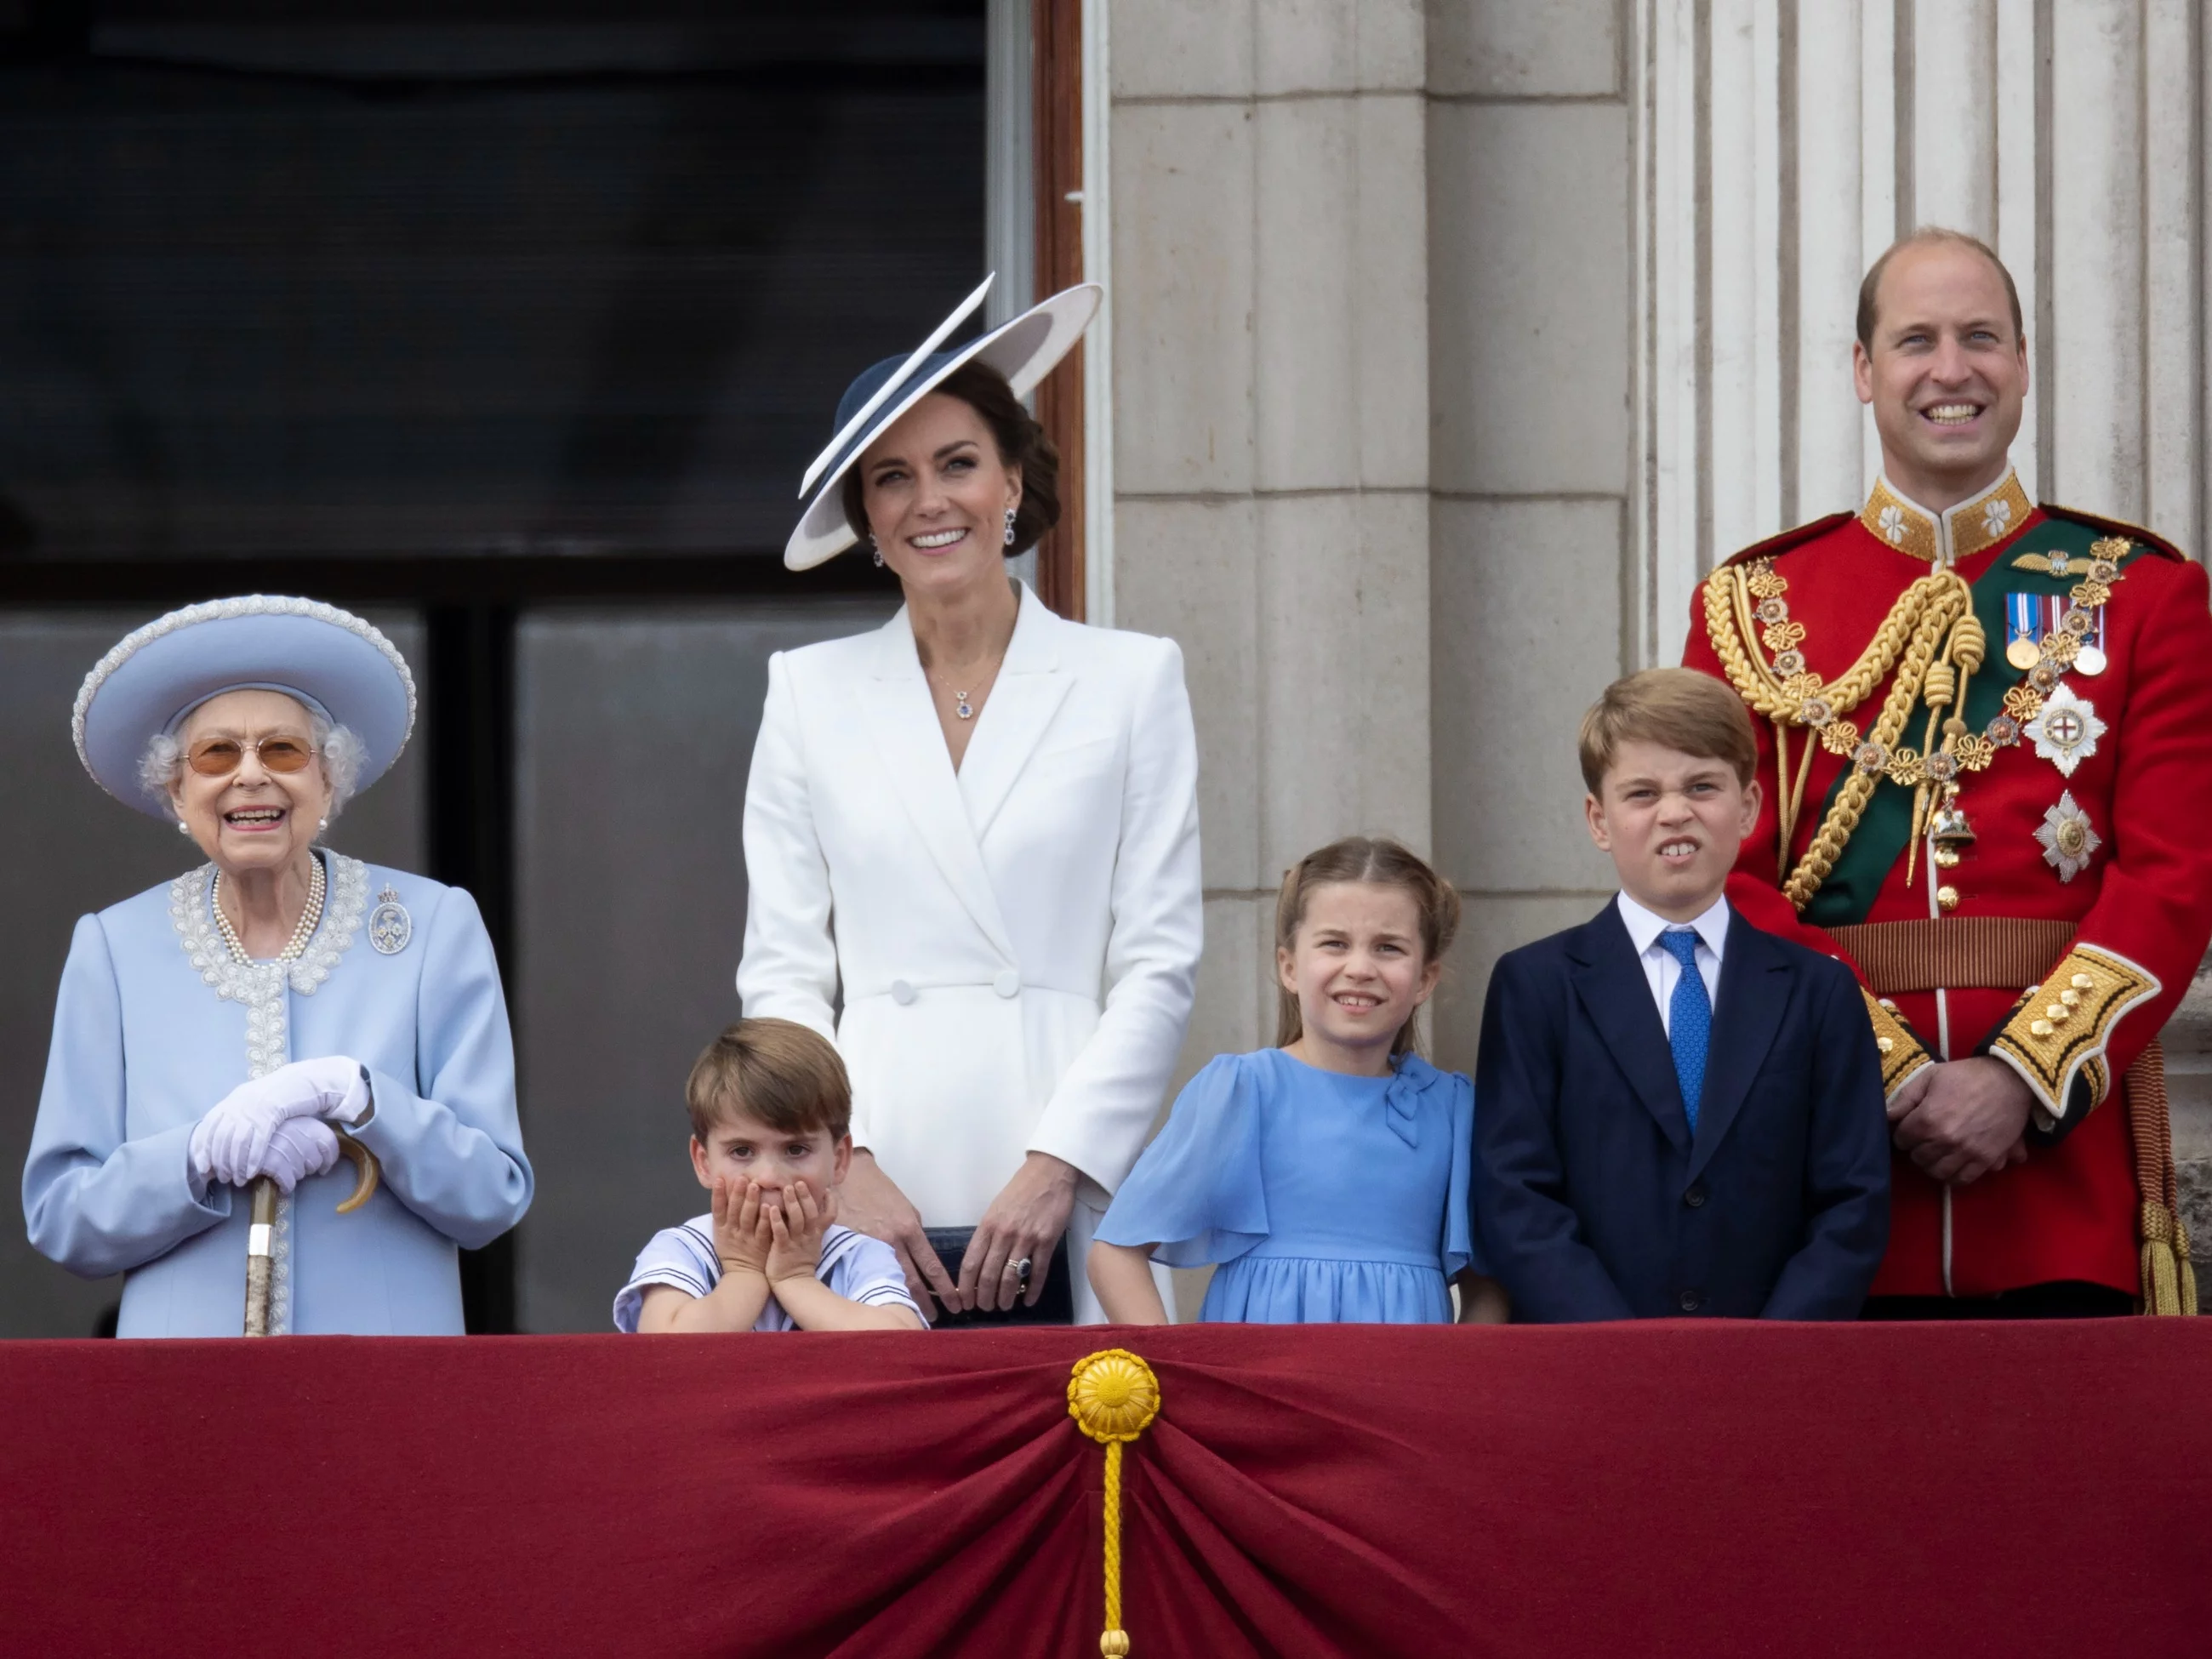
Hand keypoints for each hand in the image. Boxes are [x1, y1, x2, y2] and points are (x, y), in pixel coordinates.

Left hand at [190, 1057, 368, 1188]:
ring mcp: (255, 1108)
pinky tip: (252, 1172)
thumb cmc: (277, 1096)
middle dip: (220, 1162)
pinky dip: (253, 1159)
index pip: (208, 1127)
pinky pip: (258, 1141)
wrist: (302, 1080)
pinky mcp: (272, 1114)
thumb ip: (235, 1116)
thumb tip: (219, 1142)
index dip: (203, 1149)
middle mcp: (239, 1104)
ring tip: (238, 1180)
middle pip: (222, 1138)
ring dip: (236, 1165)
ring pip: (238, 1142)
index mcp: (231, 1100)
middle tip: (223, 1178)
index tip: (203, 1168)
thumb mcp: (251, 1102)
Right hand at [711, 1176, 770, 1278]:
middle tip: (742, 1178)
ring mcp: (747, 1238)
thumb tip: (725, 1191)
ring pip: (748, 1218)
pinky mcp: (760, 1244)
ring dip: (751, 1201)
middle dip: (737, 1193)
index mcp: (721, 1229)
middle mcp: (733, 1232)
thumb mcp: (722, 1235)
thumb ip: (724, 1215)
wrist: (743, 1276)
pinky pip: (763, 1230)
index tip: (720, 1179)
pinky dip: (765, 1218)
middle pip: (734, 1210)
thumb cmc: (733, 1251)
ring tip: (754, 1186)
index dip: (718, 1195)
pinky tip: (769, 1206)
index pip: (718, 1209)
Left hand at [765, 1179, 833, 1285]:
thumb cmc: (800, 1264)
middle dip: (806, 1196)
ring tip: (786, 1189)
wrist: (793, 1285)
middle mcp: (809, 1236)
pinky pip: (781, 1232)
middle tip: (799, 1182)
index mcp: (816, 1235)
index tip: (827, 1189)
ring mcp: (796, 1242)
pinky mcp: (783, 1249)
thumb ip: (814, 1229)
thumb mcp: (813, 1245)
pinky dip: (776, 1219)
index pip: (829, 1216)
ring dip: (792, 1202)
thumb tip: (816, 1214)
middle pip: (811, 1212)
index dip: (830, 1202)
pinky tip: (770, 1208)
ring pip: (797, 1219)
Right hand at [838, 1152, 960, 1315]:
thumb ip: (913, 1234)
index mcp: (908, 1230)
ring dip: (901, 1301)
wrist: (848, 1176)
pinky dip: (873, 1290)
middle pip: (910, 1282)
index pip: (931, 1267)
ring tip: (910, 1317)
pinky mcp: (848, 1250)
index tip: (955, 1303)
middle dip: (924, 1304)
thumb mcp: (905, 1208)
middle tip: (933, 1321)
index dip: (944, 1288)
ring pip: (888, 1282)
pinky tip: (878, 1303)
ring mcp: (867, 1248)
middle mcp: (890, 1242)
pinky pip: (863, 1276)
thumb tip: (920, 1256)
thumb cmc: (880, 1190)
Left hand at [960, 1152, 1077, 1313]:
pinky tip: (1029, 1301)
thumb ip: (988, 1233)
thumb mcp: (996, 1208)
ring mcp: (1027, 1238)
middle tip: (985, 1308)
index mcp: (988, 1225)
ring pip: (1011, 1277)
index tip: (964, 1300)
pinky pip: (1038, 1272)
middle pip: (989, 1275)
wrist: (1049, 1172)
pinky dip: (1033, 1290)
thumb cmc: (1020, 1189)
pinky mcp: (1047, 1241)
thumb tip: (982, 1260)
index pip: (971, 1262)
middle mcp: (1004, 1234)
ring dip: (1006, 1296)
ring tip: (1004, 1306)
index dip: (966, 1286)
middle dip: (984, 1297)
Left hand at [1888, 1057, 2035, 1185]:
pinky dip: (1954, 1176)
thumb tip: (1887, 1117)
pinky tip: (1953, 1165)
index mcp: (1928, 1119)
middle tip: (1924, 1140)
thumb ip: (1905, 1098)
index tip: (1910, 1129)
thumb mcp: (1930, 1077)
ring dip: (1933, 1164)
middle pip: (1918, 1158)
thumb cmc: (1966, 1076)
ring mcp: (1966, 1152)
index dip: (1903, 1134)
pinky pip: (1963, 1180)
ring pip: (1937, 1172)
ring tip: (1937, 1153)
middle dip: (1917, 1149)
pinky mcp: (1986, 1159)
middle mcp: (1945, 1140)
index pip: (1901, 1140)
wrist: (2009, 1080)